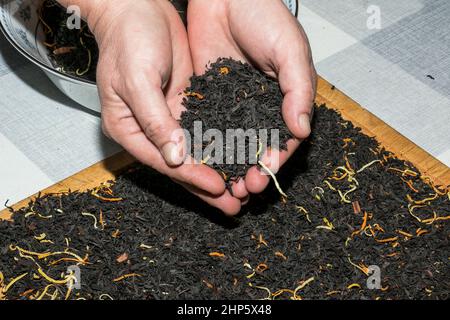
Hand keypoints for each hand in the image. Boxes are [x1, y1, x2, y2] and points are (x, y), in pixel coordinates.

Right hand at [86, 0, 241, 214]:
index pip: (164, 162)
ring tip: (240, 192)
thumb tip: (175, 158)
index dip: (192, 177)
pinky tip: (237, 159)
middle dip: (207, 187)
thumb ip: (155, 120)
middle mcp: (150, 130)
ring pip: (196, 153)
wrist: (138, 8)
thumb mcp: (137, 79)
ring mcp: (169, 119)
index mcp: (129, 129)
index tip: (218, 188)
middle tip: (234, 207)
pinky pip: (205, 132)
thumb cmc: (128, 39)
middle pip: (181, 166)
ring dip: (218, 172)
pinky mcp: (186, 105)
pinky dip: (220, 148)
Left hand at [187, 0, 316, 196]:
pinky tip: (199, 162)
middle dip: (249, 170)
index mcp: (284, 99)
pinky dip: (205, 146)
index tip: (263, 176)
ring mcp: (232, 104)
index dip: (274, 160)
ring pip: (230, 143)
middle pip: (255, 147)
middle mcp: (258, 107)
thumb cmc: (264, 15)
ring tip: (220, 187)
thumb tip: (302, 130)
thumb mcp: (290, 50)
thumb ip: (298, 89)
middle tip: (240, 191)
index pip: (282, 139)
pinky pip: (207, 126)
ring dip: (227, 166)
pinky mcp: (208, 96)